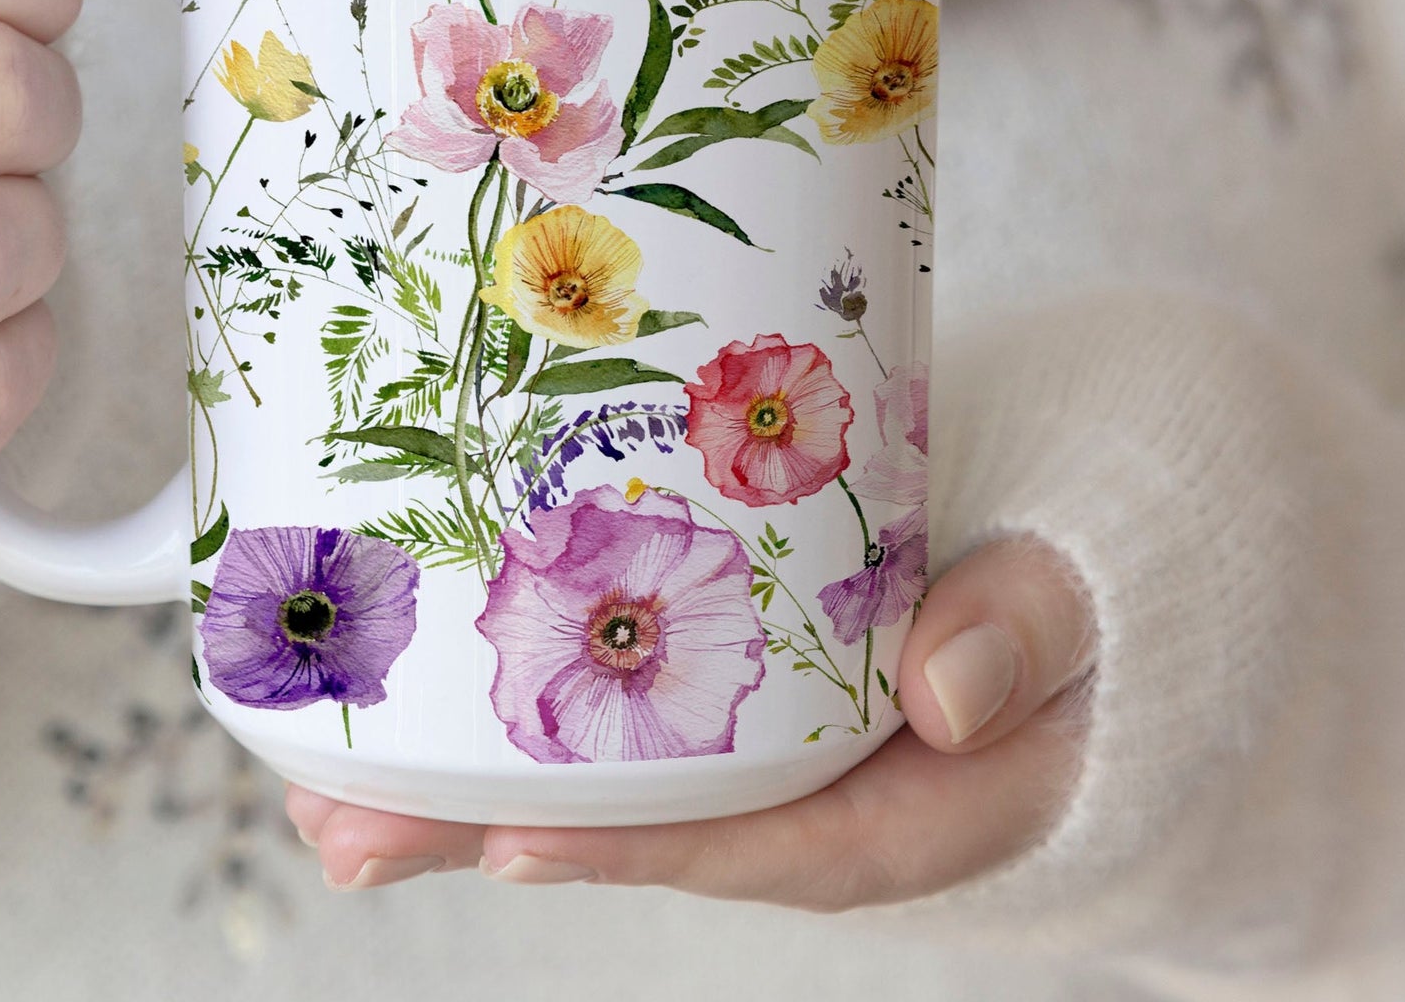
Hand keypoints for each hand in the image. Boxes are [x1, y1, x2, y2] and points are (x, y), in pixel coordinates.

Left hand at [286, 537, 1096, 906]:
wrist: (1089, 558)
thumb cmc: (1089, 587)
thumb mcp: (1090, 602)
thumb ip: (1031, 628)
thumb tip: (950, 688)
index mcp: (907, 797)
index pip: (762, 841)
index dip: (638, 846)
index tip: (515, 840)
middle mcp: (810, 780)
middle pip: (641, 819)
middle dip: (485, 830)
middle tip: (339, 833)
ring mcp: (758, 725)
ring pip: (603, 764)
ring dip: (459, 775)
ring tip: (314, 780)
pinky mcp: (727, 665)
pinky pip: (616, 692)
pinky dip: (509, 698)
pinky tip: (402, 685)